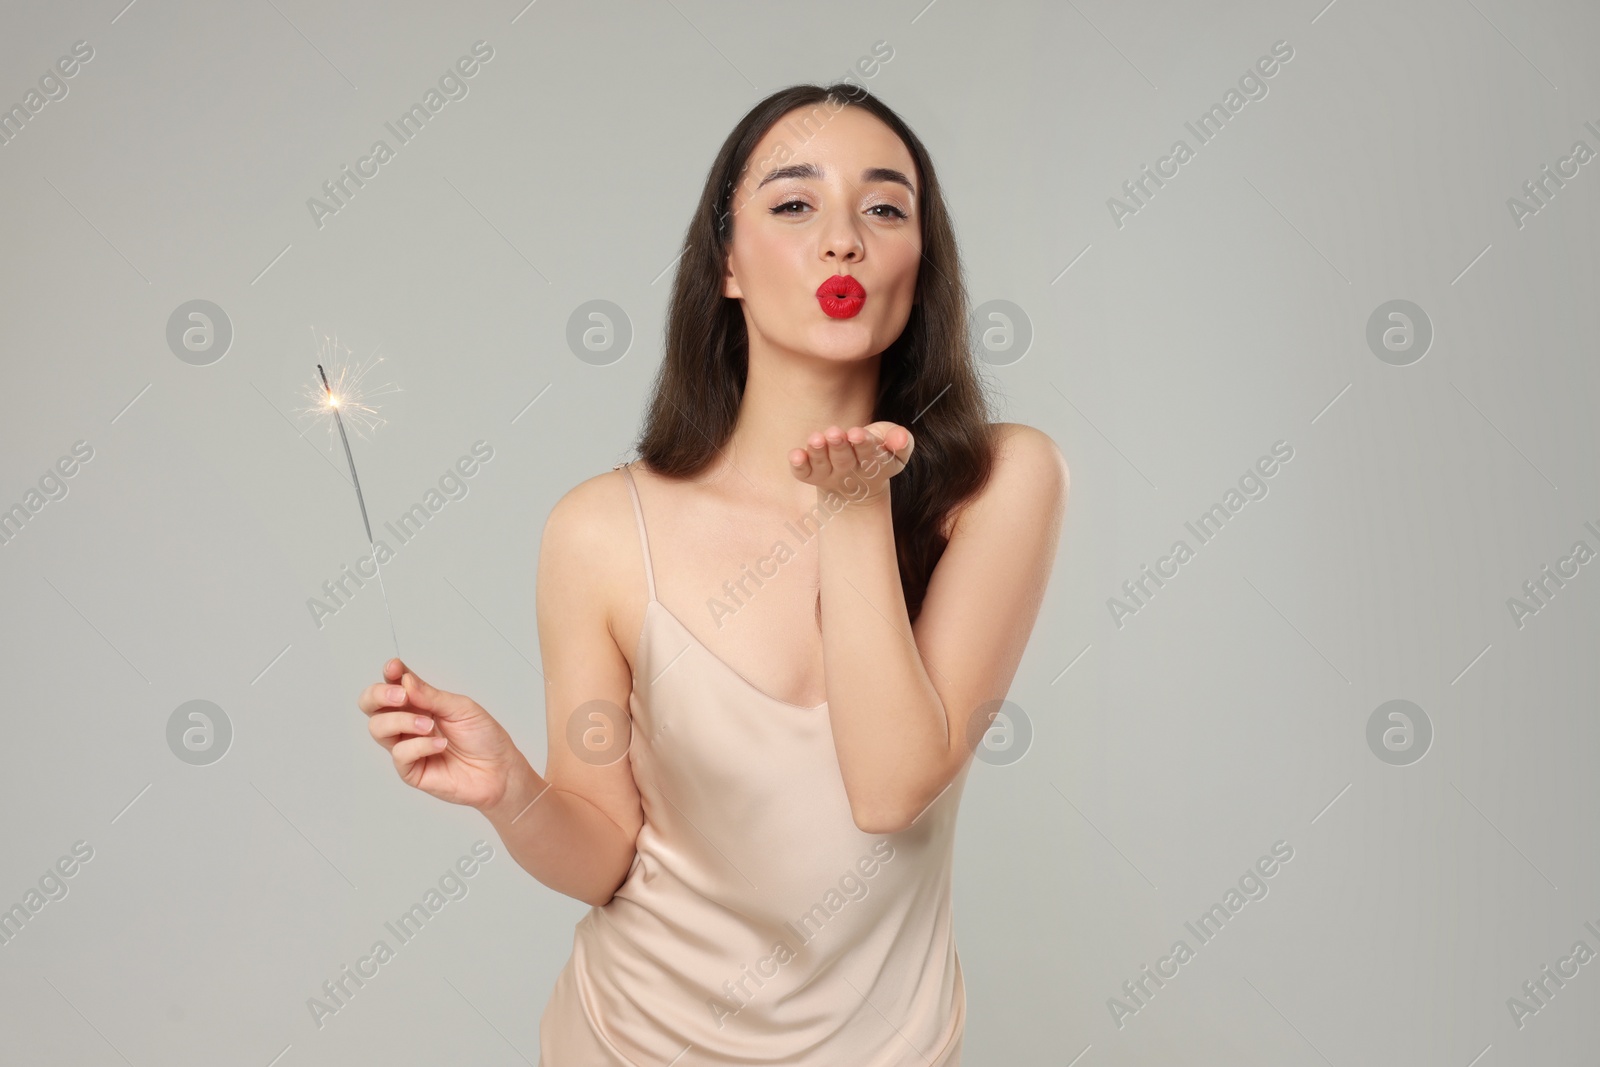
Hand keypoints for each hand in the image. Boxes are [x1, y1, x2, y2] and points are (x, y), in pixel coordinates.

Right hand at [357, 658, 521, 809]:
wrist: (499, 770)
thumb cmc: (483, 737)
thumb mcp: (461, 708)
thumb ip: (431, 695)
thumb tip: (404, 680)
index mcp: (420, 702)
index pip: (393, 683)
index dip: (389, 673)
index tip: (394, 668)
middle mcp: (408, 723)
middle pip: (371, 705)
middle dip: (378, 695)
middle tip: (401, 696)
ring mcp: (407, 746)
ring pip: (378, 728)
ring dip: (402, 721)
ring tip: (429, 725)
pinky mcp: (411, 770)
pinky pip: (400, 754)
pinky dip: (420, 746)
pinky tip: (440, 745)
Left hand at [788, 421, 912, 502]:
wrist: (858, 484)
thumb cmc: (878, 452)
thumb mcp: (895, 446)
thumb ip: (900, 439)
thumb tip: (901, 438)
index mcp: (874, 465)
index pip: (870, 454)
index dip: (863, 444)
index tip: (856, 434)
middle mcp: (850, 472)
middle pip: (844, 460)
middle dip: (839, 446)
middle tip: (834, 433)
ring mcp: (830, 475)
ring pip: (823, 465)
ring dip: (818, 453)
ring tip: (816, 439)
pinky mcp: (812, 475)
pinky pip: (804, 474)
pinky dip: (799, 466)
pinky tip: (795, 454)